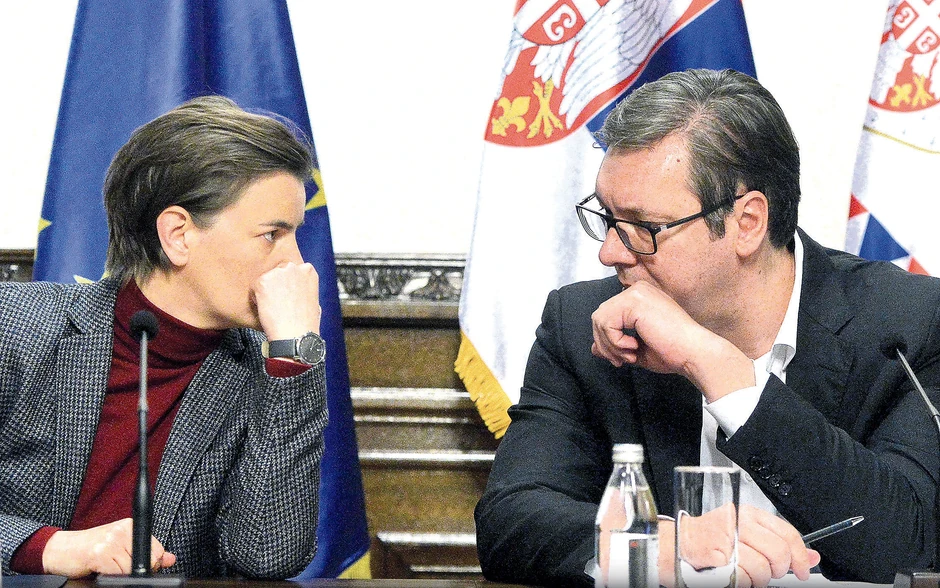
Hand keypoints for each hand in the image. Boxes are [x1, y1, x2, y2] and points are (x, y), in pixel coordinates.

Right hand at [42, 518, 176, 577]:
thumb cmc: (90, 549)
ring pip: (132, 569)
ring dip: (120, 574)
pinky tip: (99, 568)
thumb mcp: (121, 548)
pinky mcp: (100, 553)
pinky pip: (117, 574)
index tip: (136, 564)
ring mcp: (111, 541)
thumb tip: (171, 559)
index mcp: (130, 526)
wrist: (60, 549)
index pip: (158, 550)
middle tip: (117, 566)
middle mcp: (123, 530)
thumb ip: (146, 552)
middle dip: (136, 570)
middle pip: (148, 560)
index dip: (151, 563)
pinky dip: (110, 576)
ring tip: (107, 566)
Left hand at [253, 261, 320, 340]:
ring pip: (265, 280)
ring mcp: (278, 273)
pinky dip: (256, 299)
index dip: (287, 285)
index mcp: (308, 270)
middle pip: (277, 272)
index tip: (288, 297)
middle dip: (276, 286)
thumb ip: (303, 288)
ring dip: (266, 293)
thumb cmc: (306, 323)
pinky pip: (254, 288)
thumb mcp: (313, 299)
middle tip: (279, 304)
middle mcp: (293, 267)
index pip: (290, 271)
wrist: (296, 335)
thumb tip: (296, 289)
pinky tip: (267, 310)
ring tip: (275, 309)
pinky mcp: (263, 281)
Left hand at [590, 281, 753, 400]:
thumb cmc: (673, 352)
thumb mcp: (636, 350)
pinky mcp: (634, 301)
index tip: (622, 359)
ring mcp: (635, 293)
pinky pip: (606, 323)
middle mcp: (637, 291)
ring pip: (599, 320)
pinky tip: (634, 347)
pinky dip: (614, 342)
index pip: (607, 316)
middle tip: (622, 361)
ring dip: (610, 345)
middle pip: (599, 316)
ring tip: (630, 355)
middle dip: (605, 344)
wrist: (694, 353)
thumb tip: (593, 349)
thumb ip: (615, 346)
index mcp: (640, 298)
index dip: (608, 340)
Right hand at [657, 507, 820, 587]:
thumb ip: (778, 544)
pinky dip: (741, 582)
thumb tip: (812, 556)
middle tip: (768, 574)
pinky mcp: (716, 554)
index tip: (801, 571)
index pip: (787, 533)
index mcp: (749, 513)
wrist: (679, 543)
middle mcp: (739, 521)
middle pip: (778, 553)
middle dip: (777, 571)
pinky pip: (741, 577)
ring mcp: (727, 537)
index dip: (800, 557)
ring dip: (756, 580)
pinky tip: (732, 575)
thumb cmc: (713, 539)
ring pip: (761, 568)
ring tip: (745, 574)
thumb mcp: (748, 535)